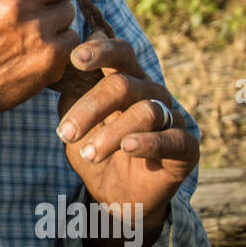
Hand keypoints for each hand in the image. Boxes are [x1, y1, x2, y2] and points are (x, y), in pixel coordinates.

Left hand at [55, 31, 198, 234]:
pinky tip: (128, 147)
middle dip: (91, 107)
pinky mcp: (186, 148)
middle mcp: (152, 93)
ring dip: (112, 134)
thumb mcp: (75, 125)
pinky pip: (173, 139)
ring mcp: (172, 119)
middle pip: (124, 85)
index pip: (119, 53)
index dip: (100, 50)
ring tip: (88, 154)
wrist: (118, 196)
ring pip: (146, 112)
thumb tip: (59, 72)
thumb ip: (69, 98)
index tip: (76, 57)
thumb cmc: (96, 151)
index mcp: (127, 79)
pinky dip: (149, 142)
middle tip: (65, 133)